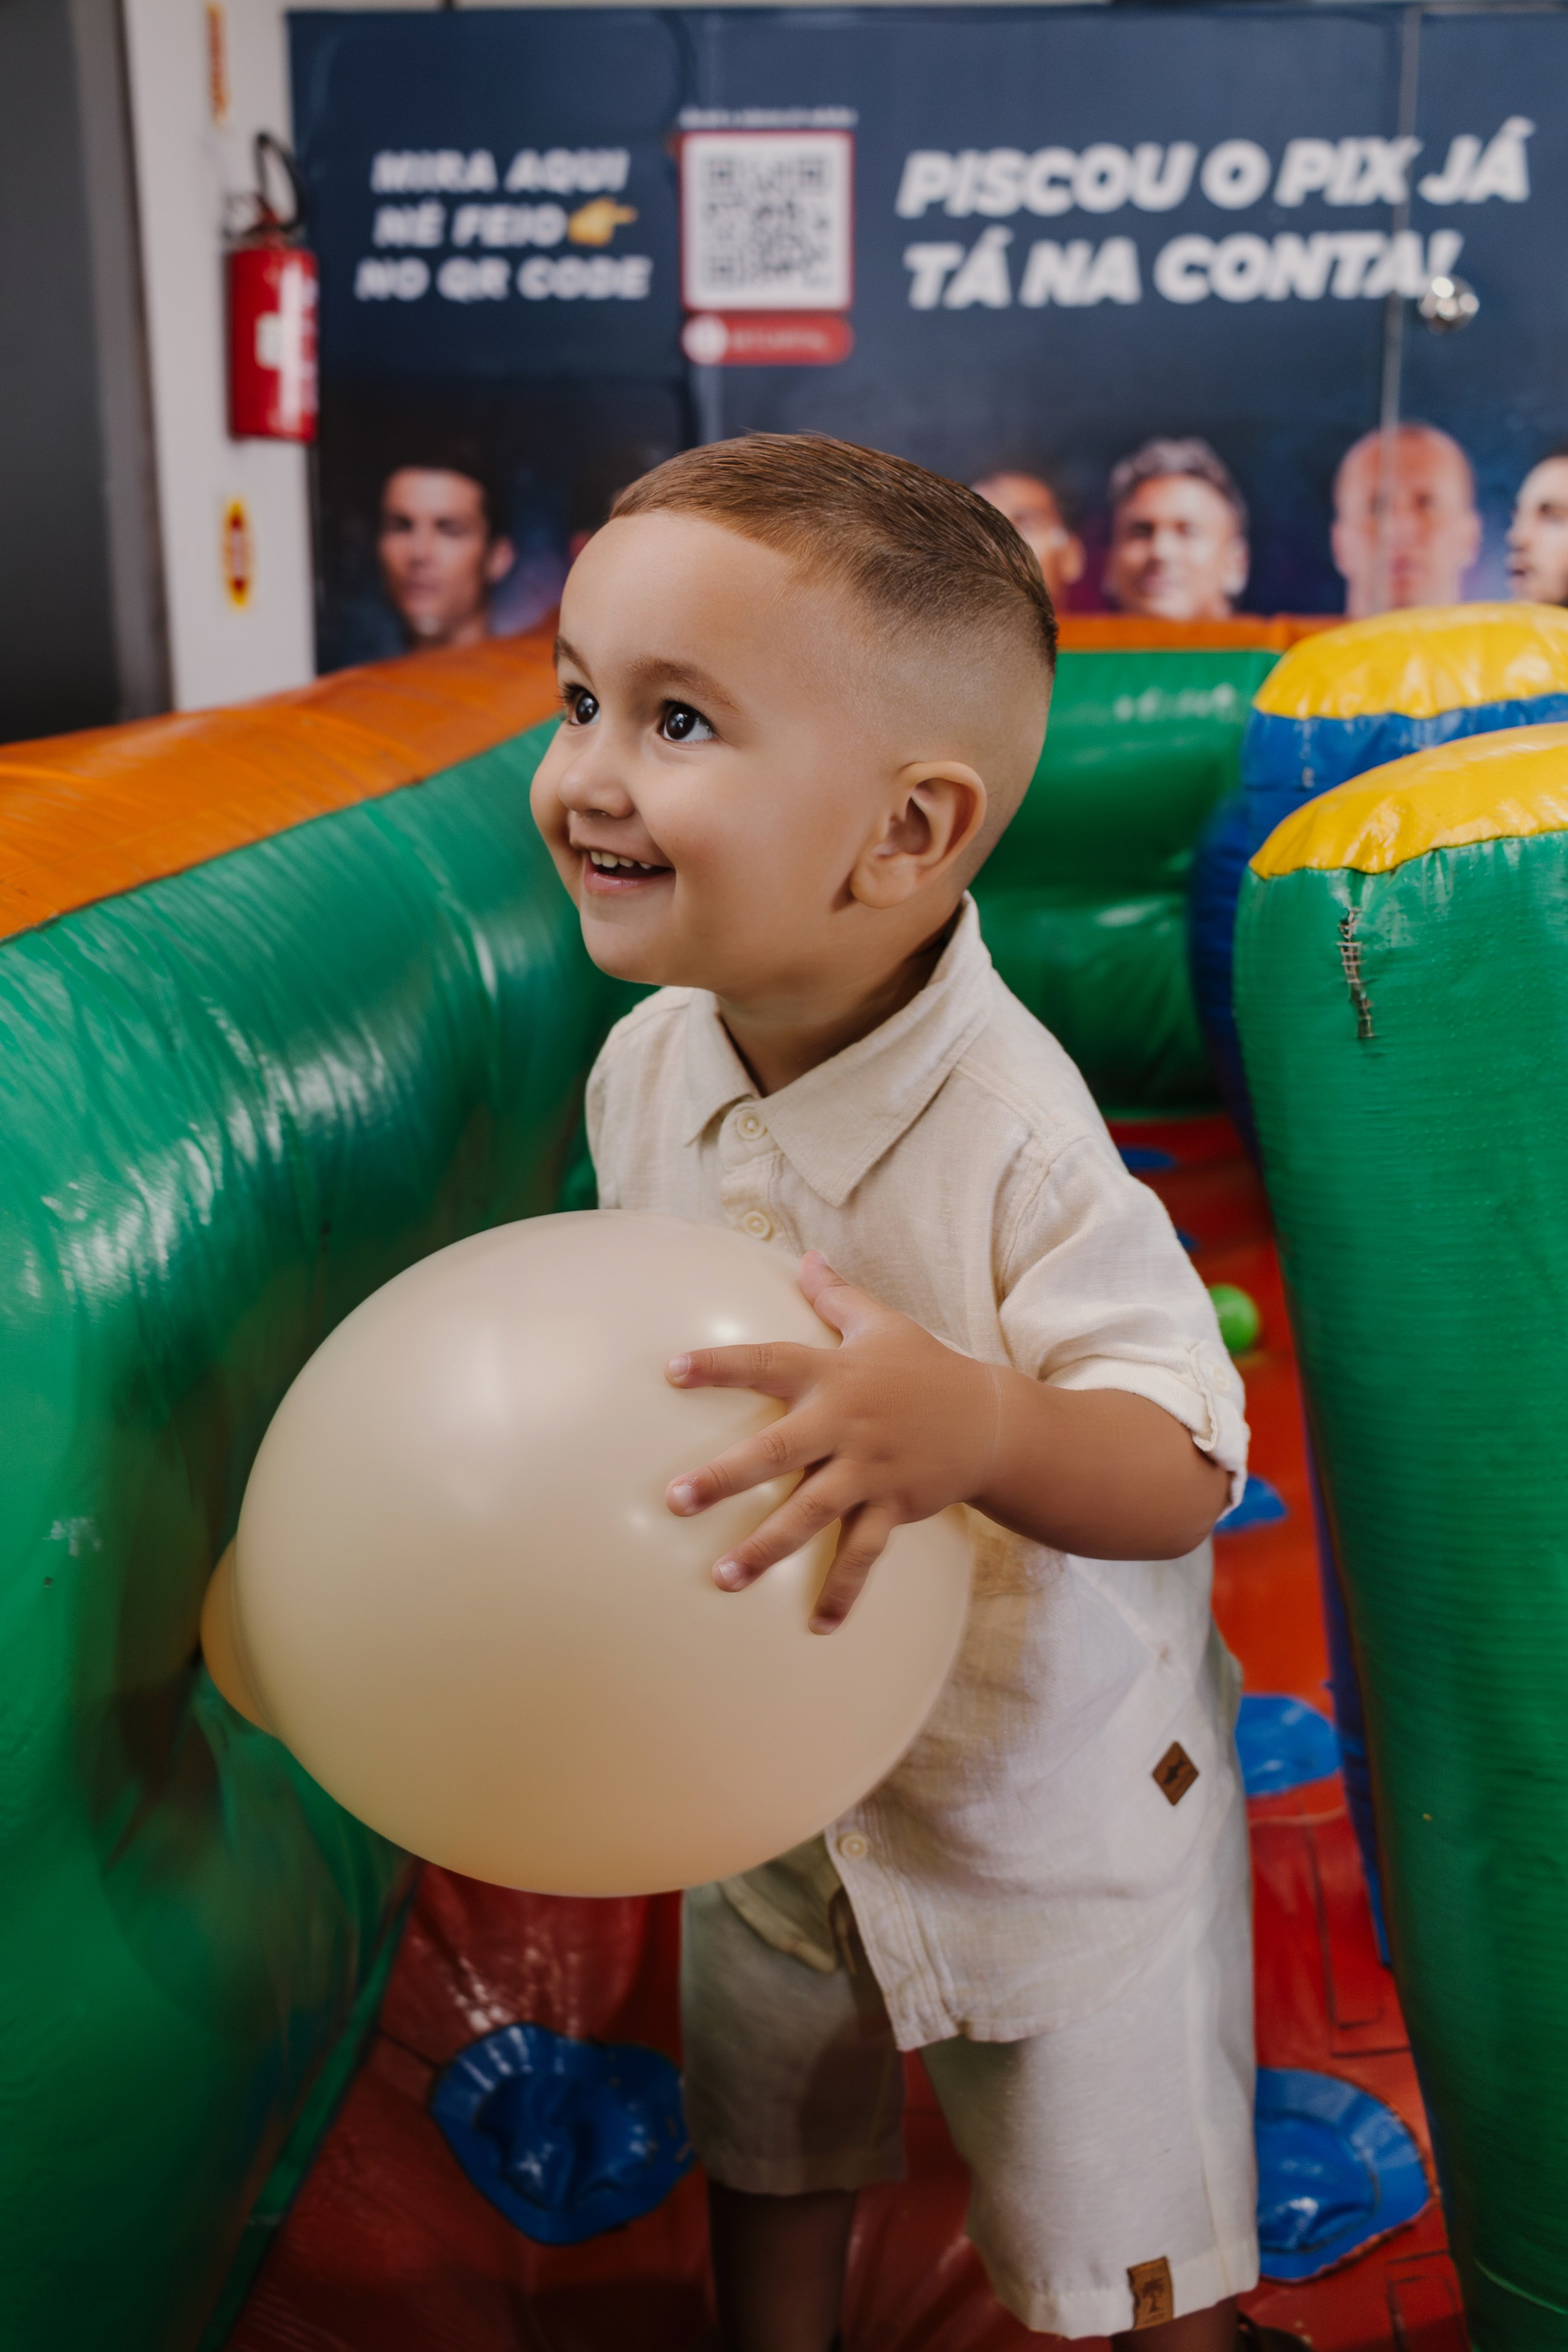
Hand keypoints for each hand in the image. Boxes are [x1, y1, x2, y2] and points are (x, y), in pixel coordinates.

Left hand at [665, 1253, 998, 1631]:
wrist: (994, 1421)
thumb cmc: (928, 1368)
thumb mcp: (884, 1325)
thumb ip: (837, 1296)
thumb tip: (808, 1257)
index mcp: (836, 1376)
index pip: (769, 1364)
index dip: (721, 1366)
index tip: (671, 1371)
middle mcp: (847, 1424)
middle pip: (778, 1451)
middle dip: (724, 1478)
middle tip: (675, 1500)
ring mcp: (870, 1471)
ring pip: (811, 1513)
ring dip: (766, 1547)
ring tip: (723, 1576)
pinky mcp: (894, 1506)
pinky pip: (864, 1554)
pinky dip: (843, 1591)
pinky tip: (818, 1627)